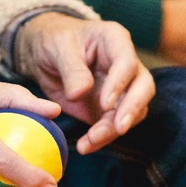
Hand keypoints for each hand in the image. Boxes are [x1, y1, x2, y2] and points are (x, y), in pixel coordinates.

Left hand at [14, 13, 154, 154]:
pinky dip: (101, 138)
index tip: (105, 103)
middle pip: (142, 88)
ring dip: (113, 129)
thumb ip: (71, 69)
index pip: (127, 63)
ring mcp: (121, 88)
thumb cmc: (54, 40)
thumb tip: (80, 94)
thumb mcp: (58, 47)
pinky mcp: (109, 108)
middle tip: (118, 128)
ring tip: (91, 141)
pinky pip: (112, 125)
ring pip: (131, 111)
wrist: (43, 54)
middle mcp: (125, 65)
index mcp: (115, 41)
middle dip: (132, 109)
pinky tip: (86, 146)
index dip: (120, 84)